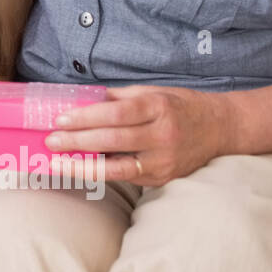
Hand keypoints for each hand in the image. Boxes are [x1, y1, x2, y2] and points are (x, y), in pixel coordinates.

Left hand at [44, 86, 232, 186]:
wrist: (220, 129)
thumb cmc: (179, 106)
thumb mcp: (152, 93)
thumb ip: (118, 99)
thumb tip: (80, 101)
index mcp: (159, 108)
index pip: (116, 114)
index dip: (86, 117)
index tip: (59, 119)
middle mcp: (163, 135)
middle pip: (113, 140)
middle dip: (77, 142)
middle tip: (50, 140)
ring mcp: (165, 160)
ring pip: (118, 167)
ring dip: (83, 166)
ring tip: (57, 162)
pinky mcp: (163, 178)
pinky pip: (126, 177)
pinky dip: (100, 174)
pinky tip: (79, 170)